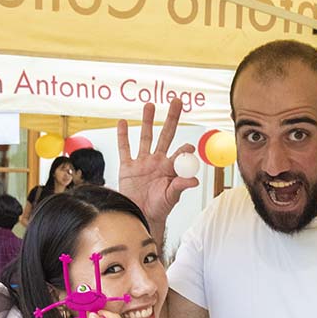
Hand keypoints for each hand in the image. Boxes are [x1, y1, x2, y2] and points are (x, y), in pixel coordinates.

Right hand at [117, 99, 198, 225]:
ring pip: (145, 137)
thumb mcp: (171, 197)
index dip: (185, 148)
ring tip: (149, 105)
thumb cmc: (159, 208)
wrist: (140, 216)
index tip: (189, 146)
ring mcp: (142, 162)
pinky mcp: (127, 167)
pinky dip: (122, 136)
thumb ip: (180, 186)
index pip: (180, 153)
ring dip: (147, 121)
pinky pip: (125, 148)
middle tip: (176, 102)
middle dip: (171, 119)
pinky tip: (122, 122)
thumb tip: (194, 180)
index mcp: (170, 168)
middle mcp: (157, 161)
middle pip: (165, 135)